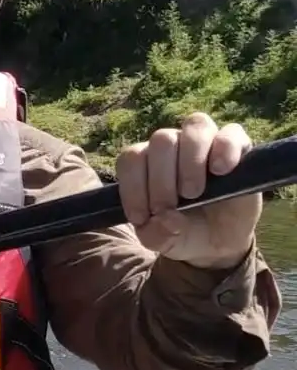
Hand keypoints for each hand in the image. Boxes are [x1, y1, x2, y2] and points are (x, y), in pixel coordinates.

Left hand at [115, 113, 260, 268]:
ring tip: (193, 192)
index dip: (133, 186)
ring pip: (195, 126)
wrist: (218, 243)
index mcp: (147, 163)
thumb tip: (167, 218)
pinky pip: (232, 133)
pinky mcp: (238, 148)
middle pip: (162, 139)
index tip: (142, 216)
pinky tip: (221, 171)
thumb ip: (154, 234)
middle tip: (170, 207)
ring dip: (191, 161)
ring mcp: (206, 143)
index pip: (132, 158)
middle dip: (161, 179)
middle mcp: (174, 146)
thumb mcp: (162, 241)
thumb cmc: (181, 233)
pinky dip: (225, 148)